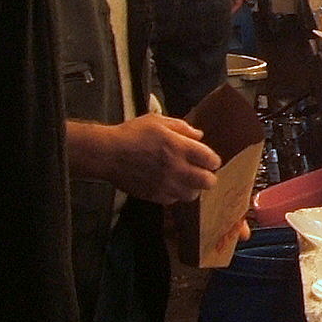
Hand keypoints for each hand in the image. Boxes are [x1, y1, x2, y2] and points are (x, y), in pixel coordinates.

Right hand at [69, 114, 219, 203]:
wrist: (108, 154)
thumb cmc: (132, 133)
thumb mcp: (158, 121)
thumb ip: (182, 127)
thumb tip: (199, 136)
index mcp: (179, 147)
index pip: (211, 160)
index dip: (213, 160)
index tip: (209, 159)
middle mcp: (176, 168)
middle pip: (208, 182)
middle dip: (208, 176)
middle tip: (201, 171)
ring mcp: (165, 184)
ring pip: (192, 195)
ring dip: (192, 187)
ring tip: (185, 179)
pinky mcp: (154, 196)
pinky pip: (174, 200)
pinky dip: (175, 194)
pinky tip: (169, 184)